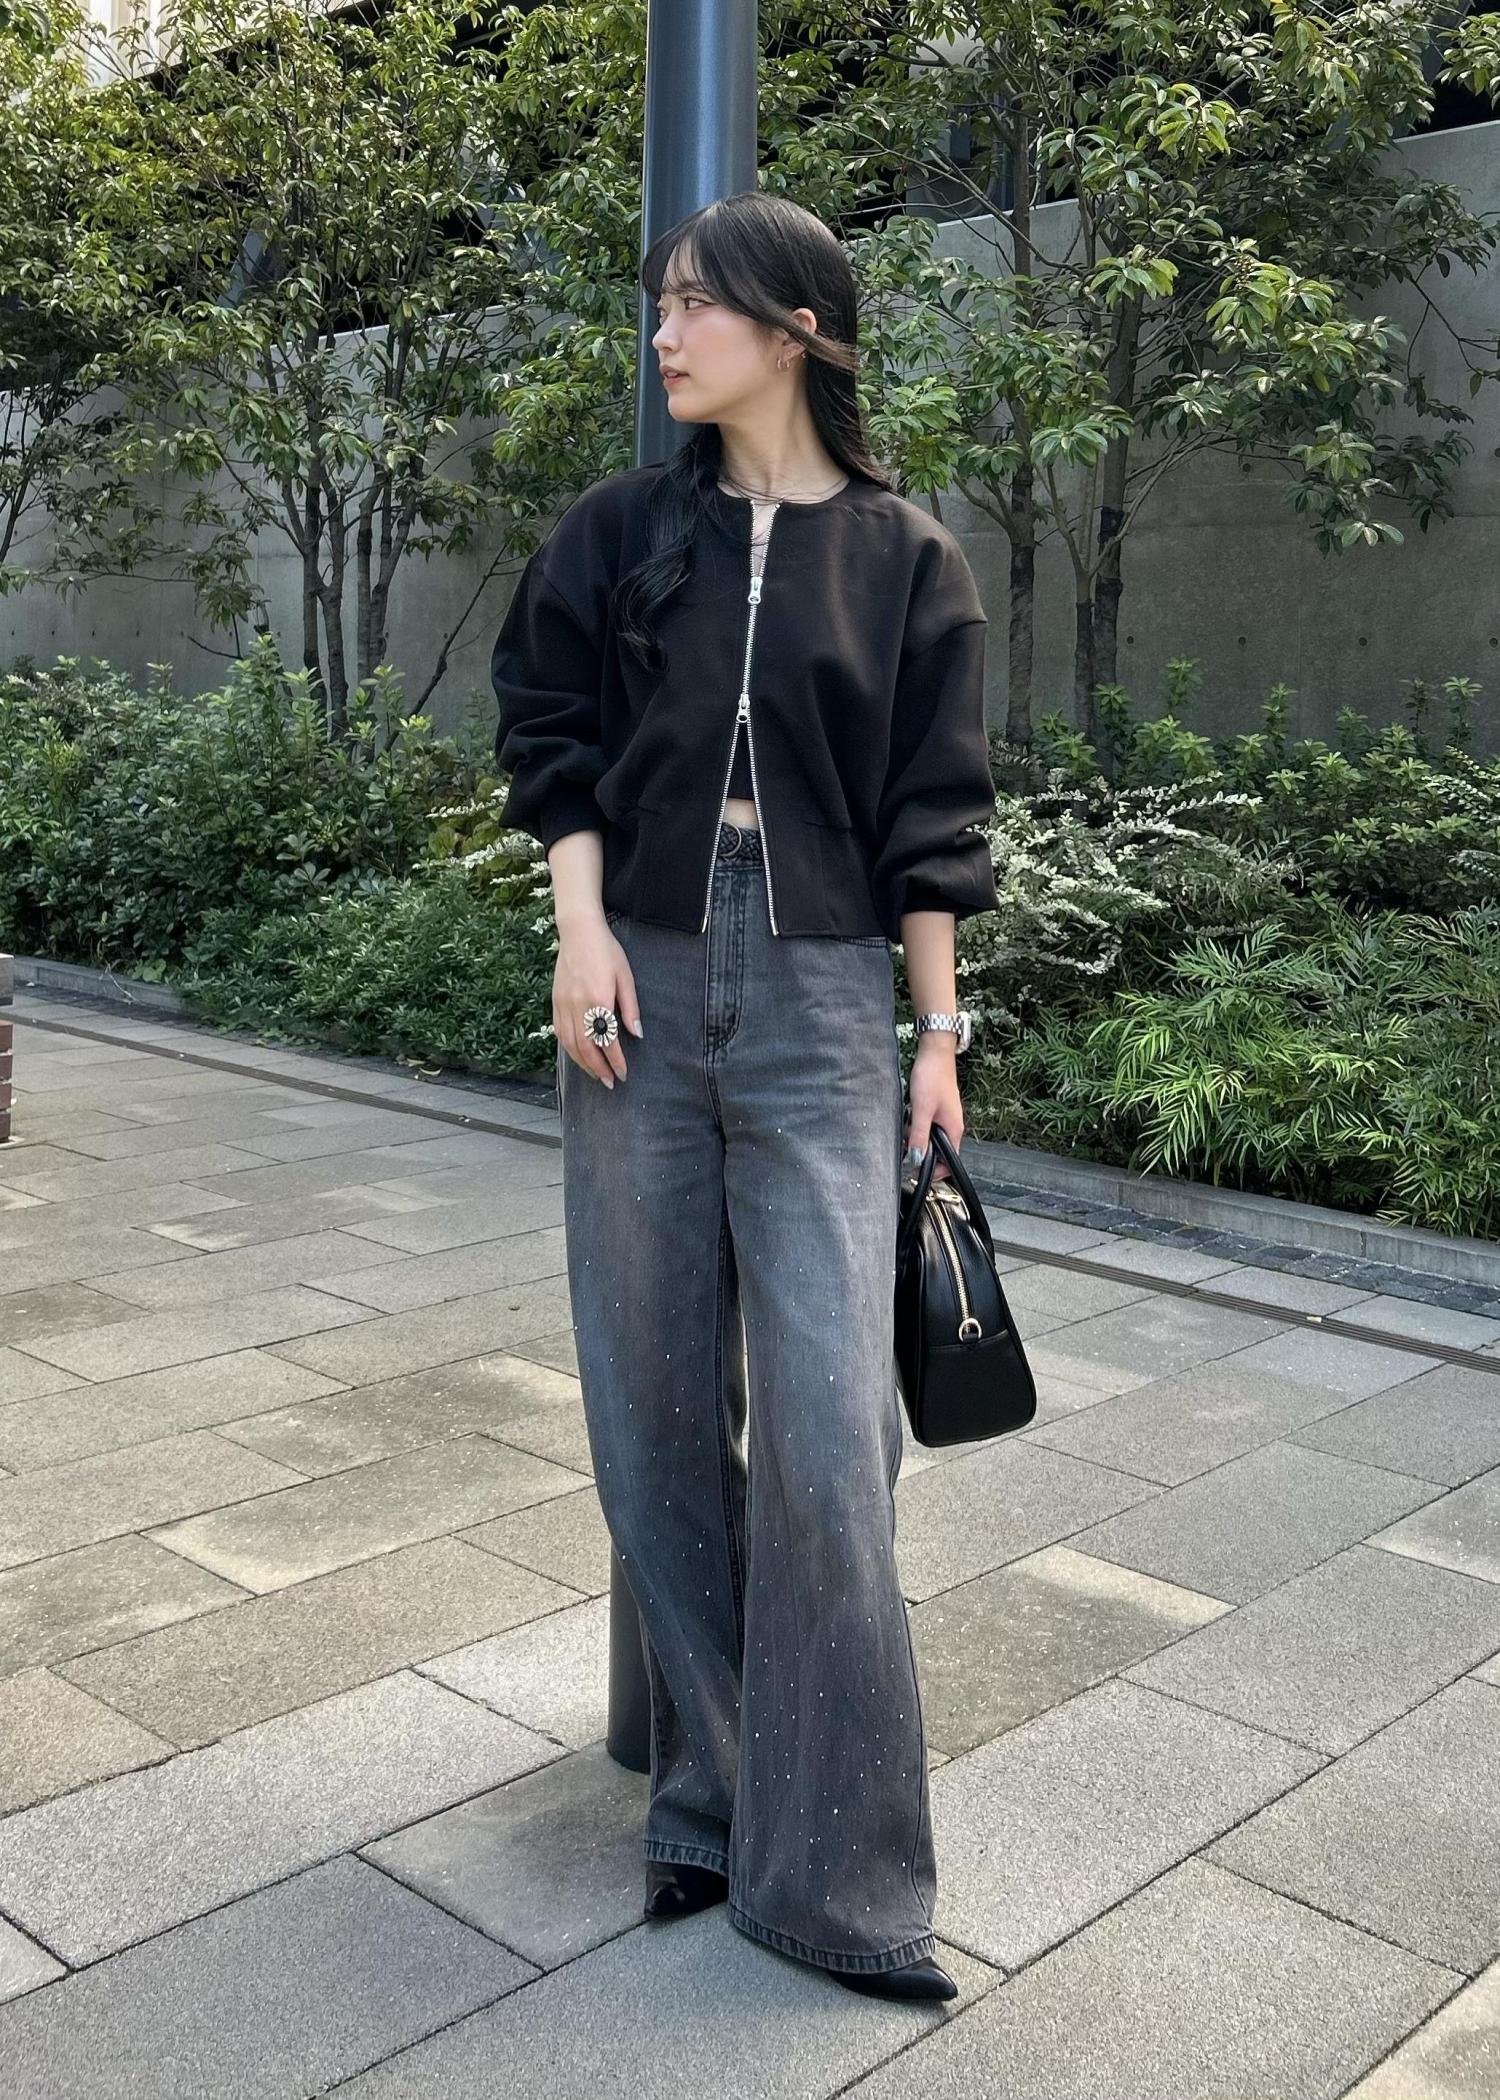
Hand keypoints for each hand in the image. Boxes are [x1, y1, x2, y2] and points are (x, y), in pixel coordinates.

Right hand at [554, 914, 642, 1088]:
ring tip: (595, 1074)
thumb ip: (630, 1007)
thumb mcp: (625, 976)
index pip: (607, 1040)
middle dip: (598, 1069)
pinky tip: (578, 1055)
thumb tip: (637, 1033)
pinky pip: (560, 1032)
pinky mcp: (555, 1001)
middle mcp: (577, 1005)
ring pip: (570, 1044)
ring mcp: (563, 1004)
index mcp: (598, 999)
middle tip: (610, 1082)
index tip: (623, 1073)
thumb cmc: (606, 951)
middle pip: (586, 1047)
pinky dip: (569, 1049)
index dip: (615, 1060)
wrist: (578, 932)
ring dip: (583, 1063)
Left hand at [904, 1038, 962, 1182]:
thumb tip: (916, 1158)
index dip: (935, 1170)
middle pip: (939, 1151)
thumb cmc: (932, 1077)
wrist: (934, 1053)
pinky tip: (908, 1118)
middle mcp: (952, 1125)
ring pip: (930, 1138)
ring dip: (917, 1138)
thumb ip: (918, 1135)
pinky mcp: (937, 1109)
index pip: (950, 1161)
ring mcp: (945, 1117)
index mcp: (954, 1129)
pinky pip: (927, 1126)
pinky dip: (916, 1126)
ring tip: (905, 1130)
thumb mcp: (921, 1109)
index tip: (918, 1171)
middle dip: (921, 1153)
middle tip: (905, 1148)